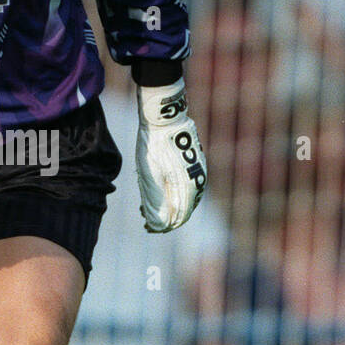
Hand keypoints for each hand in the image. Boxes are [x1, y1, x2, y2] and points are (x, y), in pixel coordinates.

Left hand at [135, 80, 206, 231]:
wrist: (163, 116)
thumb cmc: (154, 146)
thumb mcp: (149, 176)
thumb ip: (154, 201)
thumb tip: (158, 225)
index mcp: (189, 186)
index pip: (180, 217)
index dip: (163, 226)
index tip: (148, 227)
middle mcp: (199, 180)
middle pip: (184, 208)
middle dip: (165, 216)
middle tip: (145, 218)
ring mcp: (198, 169)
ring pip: (185, 195)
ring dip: (168, 204)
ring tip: (148, 206)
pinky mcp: (194, 161)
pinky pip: (186, 183)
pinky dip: (172, 191)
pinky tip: (159, 188)